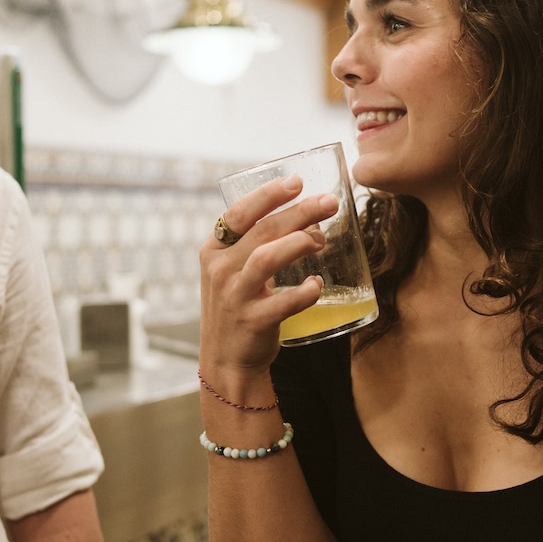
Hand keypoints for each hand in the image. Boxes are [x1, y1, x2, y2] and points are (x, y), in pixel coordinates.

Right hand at [200, 173, 338, 375]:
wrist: (226, 360)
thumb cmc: (239, 306)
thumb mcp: (234, 271)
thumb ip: (260, 245)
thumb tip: (312, 222)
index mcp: (214, 251)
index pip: (238, 213)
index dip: (268, 195)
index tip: (296, 181)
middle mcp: (220, 270)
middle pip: (262, 230)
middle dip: (299, 212)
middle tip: (329, 203)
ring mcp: (235, 296)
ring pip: (267, 258)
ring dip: (298, 243)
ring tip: (321, 240)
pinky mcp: (253, 321)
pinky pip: (284, 302)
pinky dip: (305, 292)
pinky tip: (317, 285)